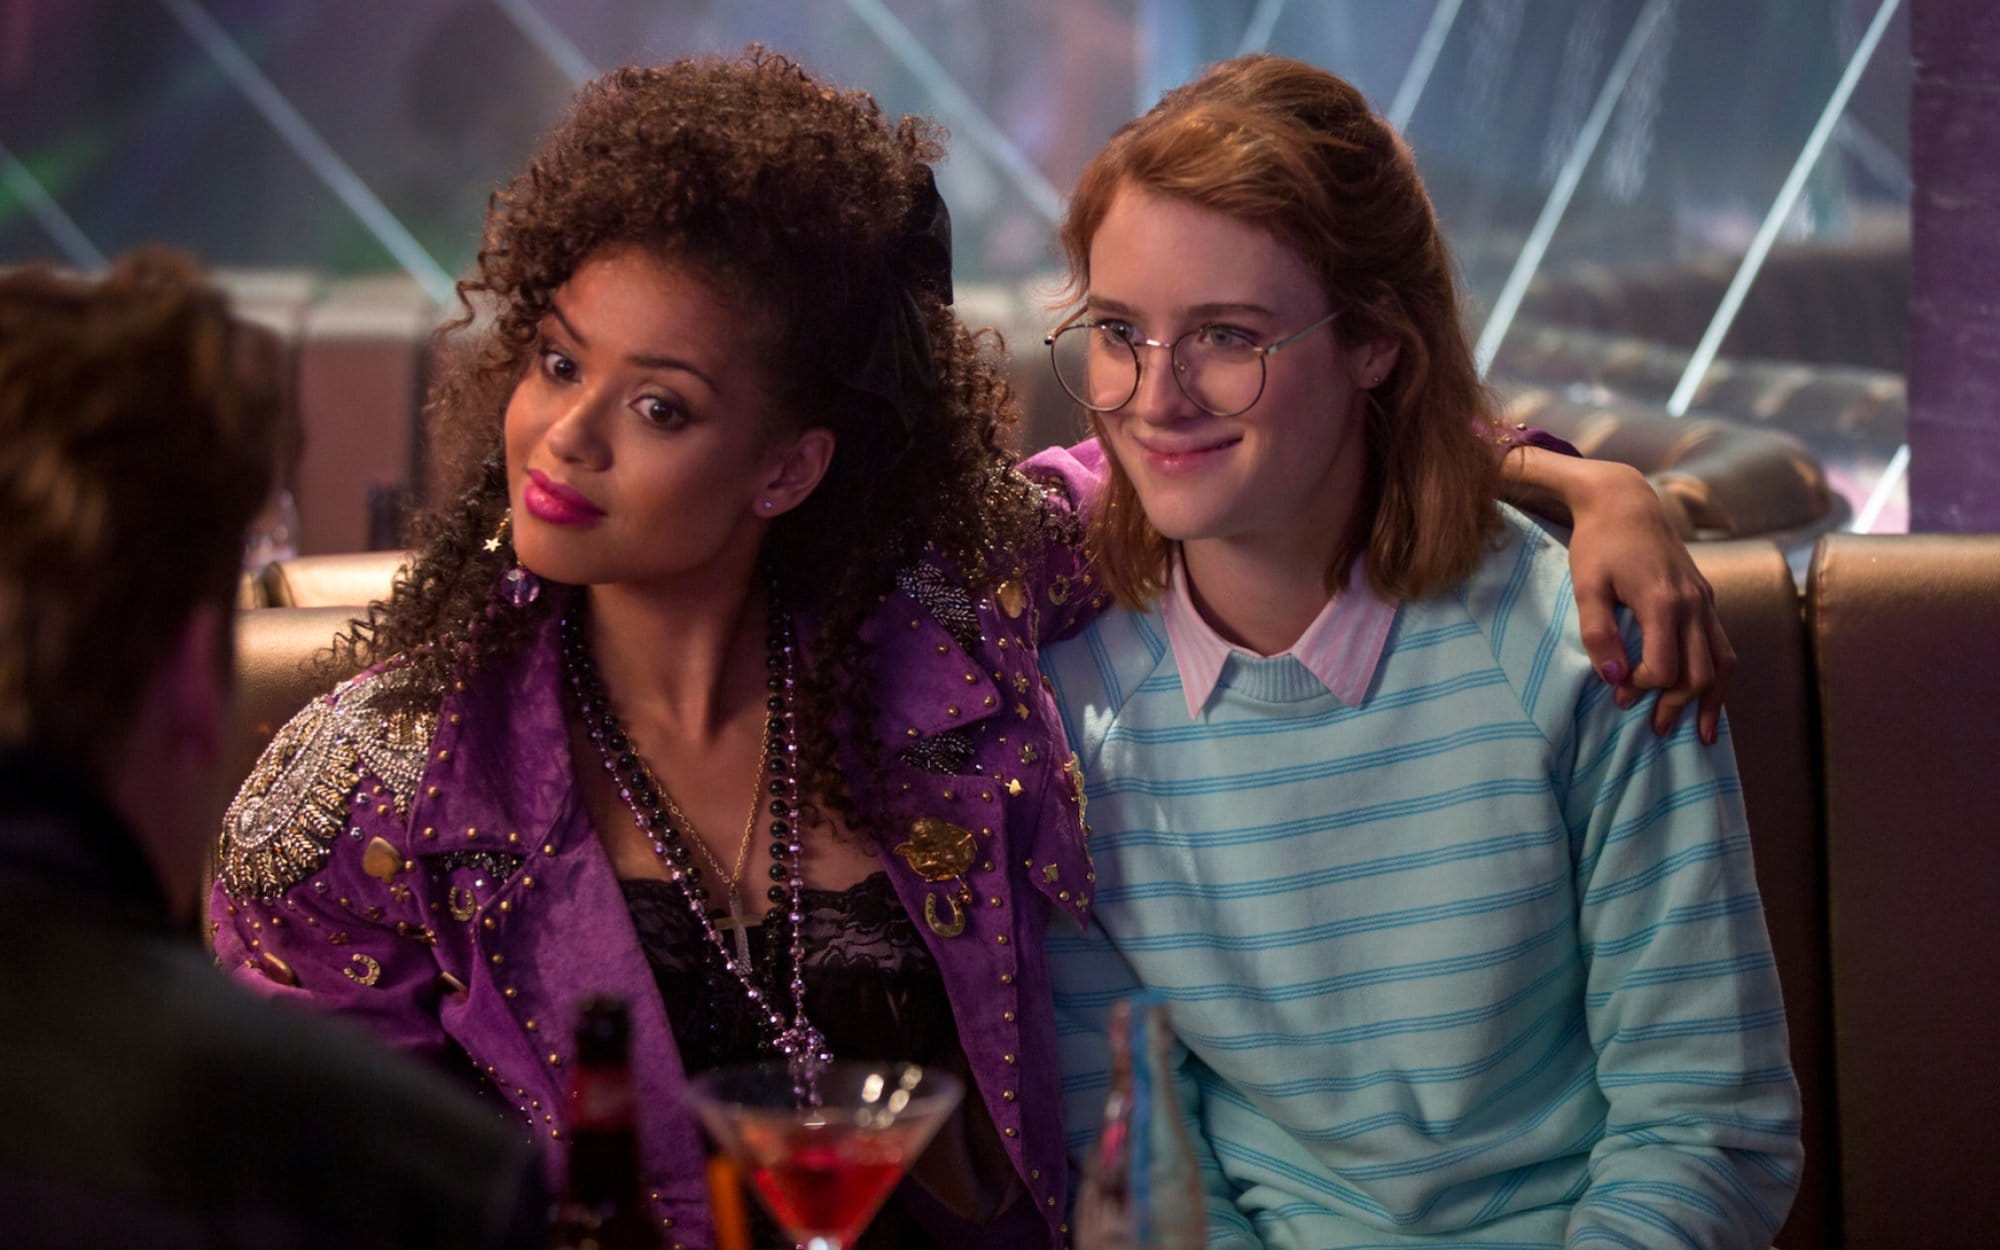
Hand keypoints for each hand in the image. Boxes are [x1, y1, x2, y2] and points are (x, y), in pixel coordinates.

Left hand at [1566, 461, 1734, 742]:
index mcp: (1663, 602)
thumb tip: (1615, 678)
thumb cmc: (1598, 545)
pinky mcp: (1707, 598)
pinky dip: (1720, 676)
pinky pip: (1723, 645)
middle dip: (1678, 706)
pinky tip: (1712, 699)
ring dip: (1711, 701)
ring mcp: (1706, 601)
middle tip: (1655, 730)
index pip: (1666, 667)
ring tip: (1702, 734)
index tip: (1618, 694)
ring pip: (1723, 663)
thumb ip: (1598, 633)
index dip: (1644, 688)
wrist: (1625, 503)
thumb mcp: (1586, 586)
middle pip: (1700, 673)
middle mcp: (1694, 604)